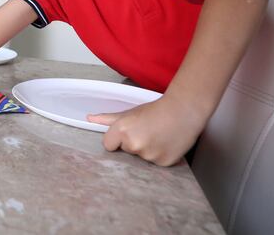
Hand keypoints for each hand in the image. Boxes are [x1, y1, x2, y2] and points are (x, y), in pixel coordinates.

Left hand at [86, 93, 207, 165]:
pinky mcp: (163, 163)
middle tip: (147, 131)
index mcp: (121, 130)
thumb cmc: (156, 110)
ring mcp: (148, 155)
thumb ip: (108, 118)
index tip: (128, 133)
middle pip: (126, 150)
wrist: (183, 110)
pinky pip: (155, 163)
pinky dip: (160, 155)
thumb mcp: (130, 113)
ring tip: (158, 136)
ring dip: (147, 150)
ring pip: (141, 158)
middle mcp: (133, 144)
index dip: (117, 139)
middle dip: (134, 143)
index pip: (108, 145)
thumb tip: (89, 119)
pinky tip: (166, 143)